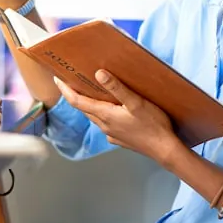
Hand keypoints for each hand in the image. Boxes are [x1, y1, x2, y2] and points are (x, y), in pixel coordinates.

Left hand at [55, 70, 182, 163]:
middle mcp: (104, 126)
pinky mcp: (120, 139)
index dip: (65, 90)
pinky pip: (106, 124)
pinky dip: (103, 114)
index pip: (77, 101)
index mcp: (105, 115)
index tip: (57, 78)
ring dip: (90, 104)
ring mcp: (112, 134)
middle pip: (84, 109)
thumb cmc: (153, 125)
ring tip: (91, 91)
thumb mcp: (136, 102)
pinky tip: (112, 110)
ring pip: (95, 117)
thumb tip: (98, 73)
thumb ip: (117, 88)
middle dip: (76, 95)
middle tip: (73, 80)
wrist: (165, 149)